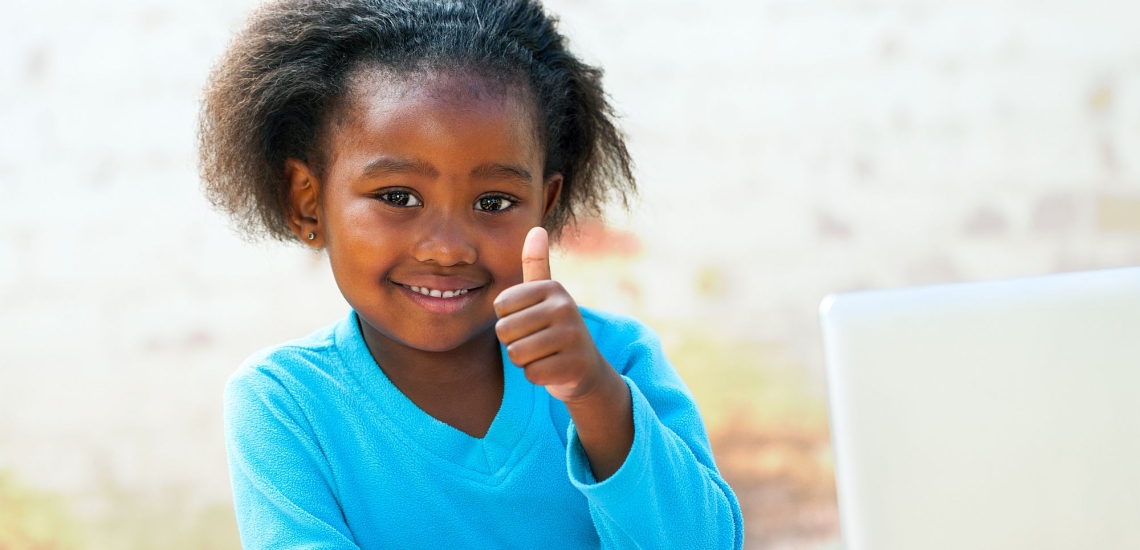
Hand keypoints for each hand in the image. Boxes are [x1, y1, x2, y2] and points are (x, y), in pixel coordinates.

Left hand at [493, 227, 610, 402]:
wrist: (586, 368)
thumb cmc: (555, 328)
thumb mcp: (546, 295)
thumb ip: (536, 264)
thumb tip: (536, 228)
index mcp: (552, 288)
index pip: (500, 307)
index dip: (508, 320)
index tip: (530, 321)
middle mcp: (565, 307)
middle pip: (505, 331)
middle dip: (514, 342)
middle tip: (538, 341)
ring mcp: (572, 337)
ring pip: (516, 354)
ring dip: (525, 360)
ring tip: (545, 354)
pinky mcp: (574, 365)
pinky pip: (532, 373)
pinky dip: (538, 376)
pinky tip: (553, 368)